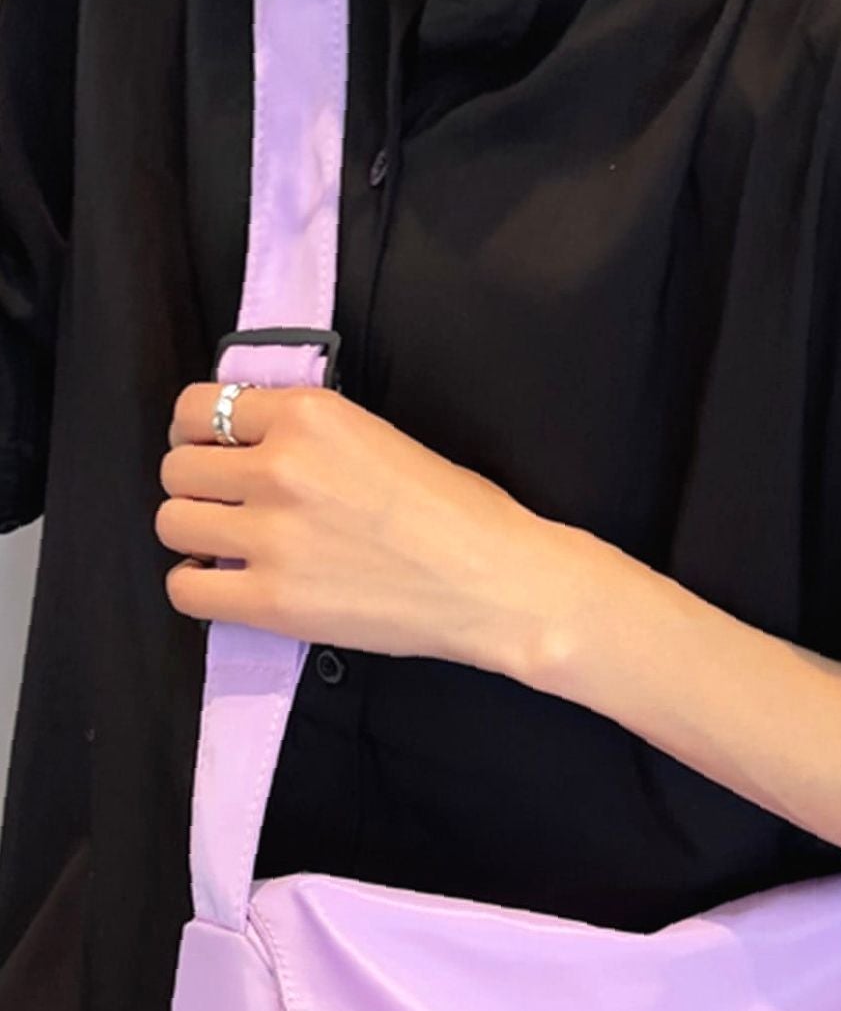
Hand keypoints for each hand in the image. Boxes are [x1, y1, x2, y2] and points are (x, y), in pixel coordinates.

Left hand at [156, 381, 575, 673]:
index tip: (216, 456)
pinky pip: (185, 588)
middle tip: (231, 509)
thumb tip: (253, 451)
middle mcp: (279, 467)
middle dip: (199, 488)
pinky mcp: (273, 600)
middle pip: (177, 468)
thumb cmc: (461, 514)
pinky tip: (230, 585)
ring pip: (173, 523)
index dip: (199, 436)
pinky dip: (199, 585)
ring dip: (195, 535)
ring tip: (231, 548)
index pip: (199, 409)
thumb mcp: (379, 437)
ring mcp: (271, 536)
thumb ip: (309, 436)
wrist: (497, 584)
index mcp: (308, 415)